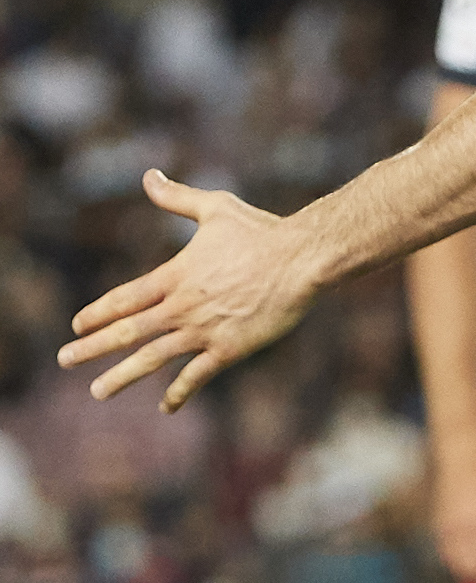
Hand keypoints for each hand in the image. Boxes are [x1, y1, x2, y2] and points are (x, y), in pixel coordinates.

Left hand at [57, 170, 321, 409]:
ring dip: (121, 376)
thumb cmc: (262, 230)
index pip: (125, 298)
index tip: (77, 326)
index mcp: (176, 274)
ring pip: (153, 358)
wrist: (303, 259)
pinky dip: (179, 392)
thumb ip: (177, 198)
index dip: (98, 312)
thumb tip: (149, 176)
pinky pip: (197, 375)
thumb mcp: (216, 208)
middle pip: (128, 332)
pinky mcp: (229, 348)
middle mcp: (183, 305)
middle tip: (65, 360)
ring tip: (98, 391)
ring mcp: (204, 330)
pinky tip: (165, 406)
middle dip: (92, 348)